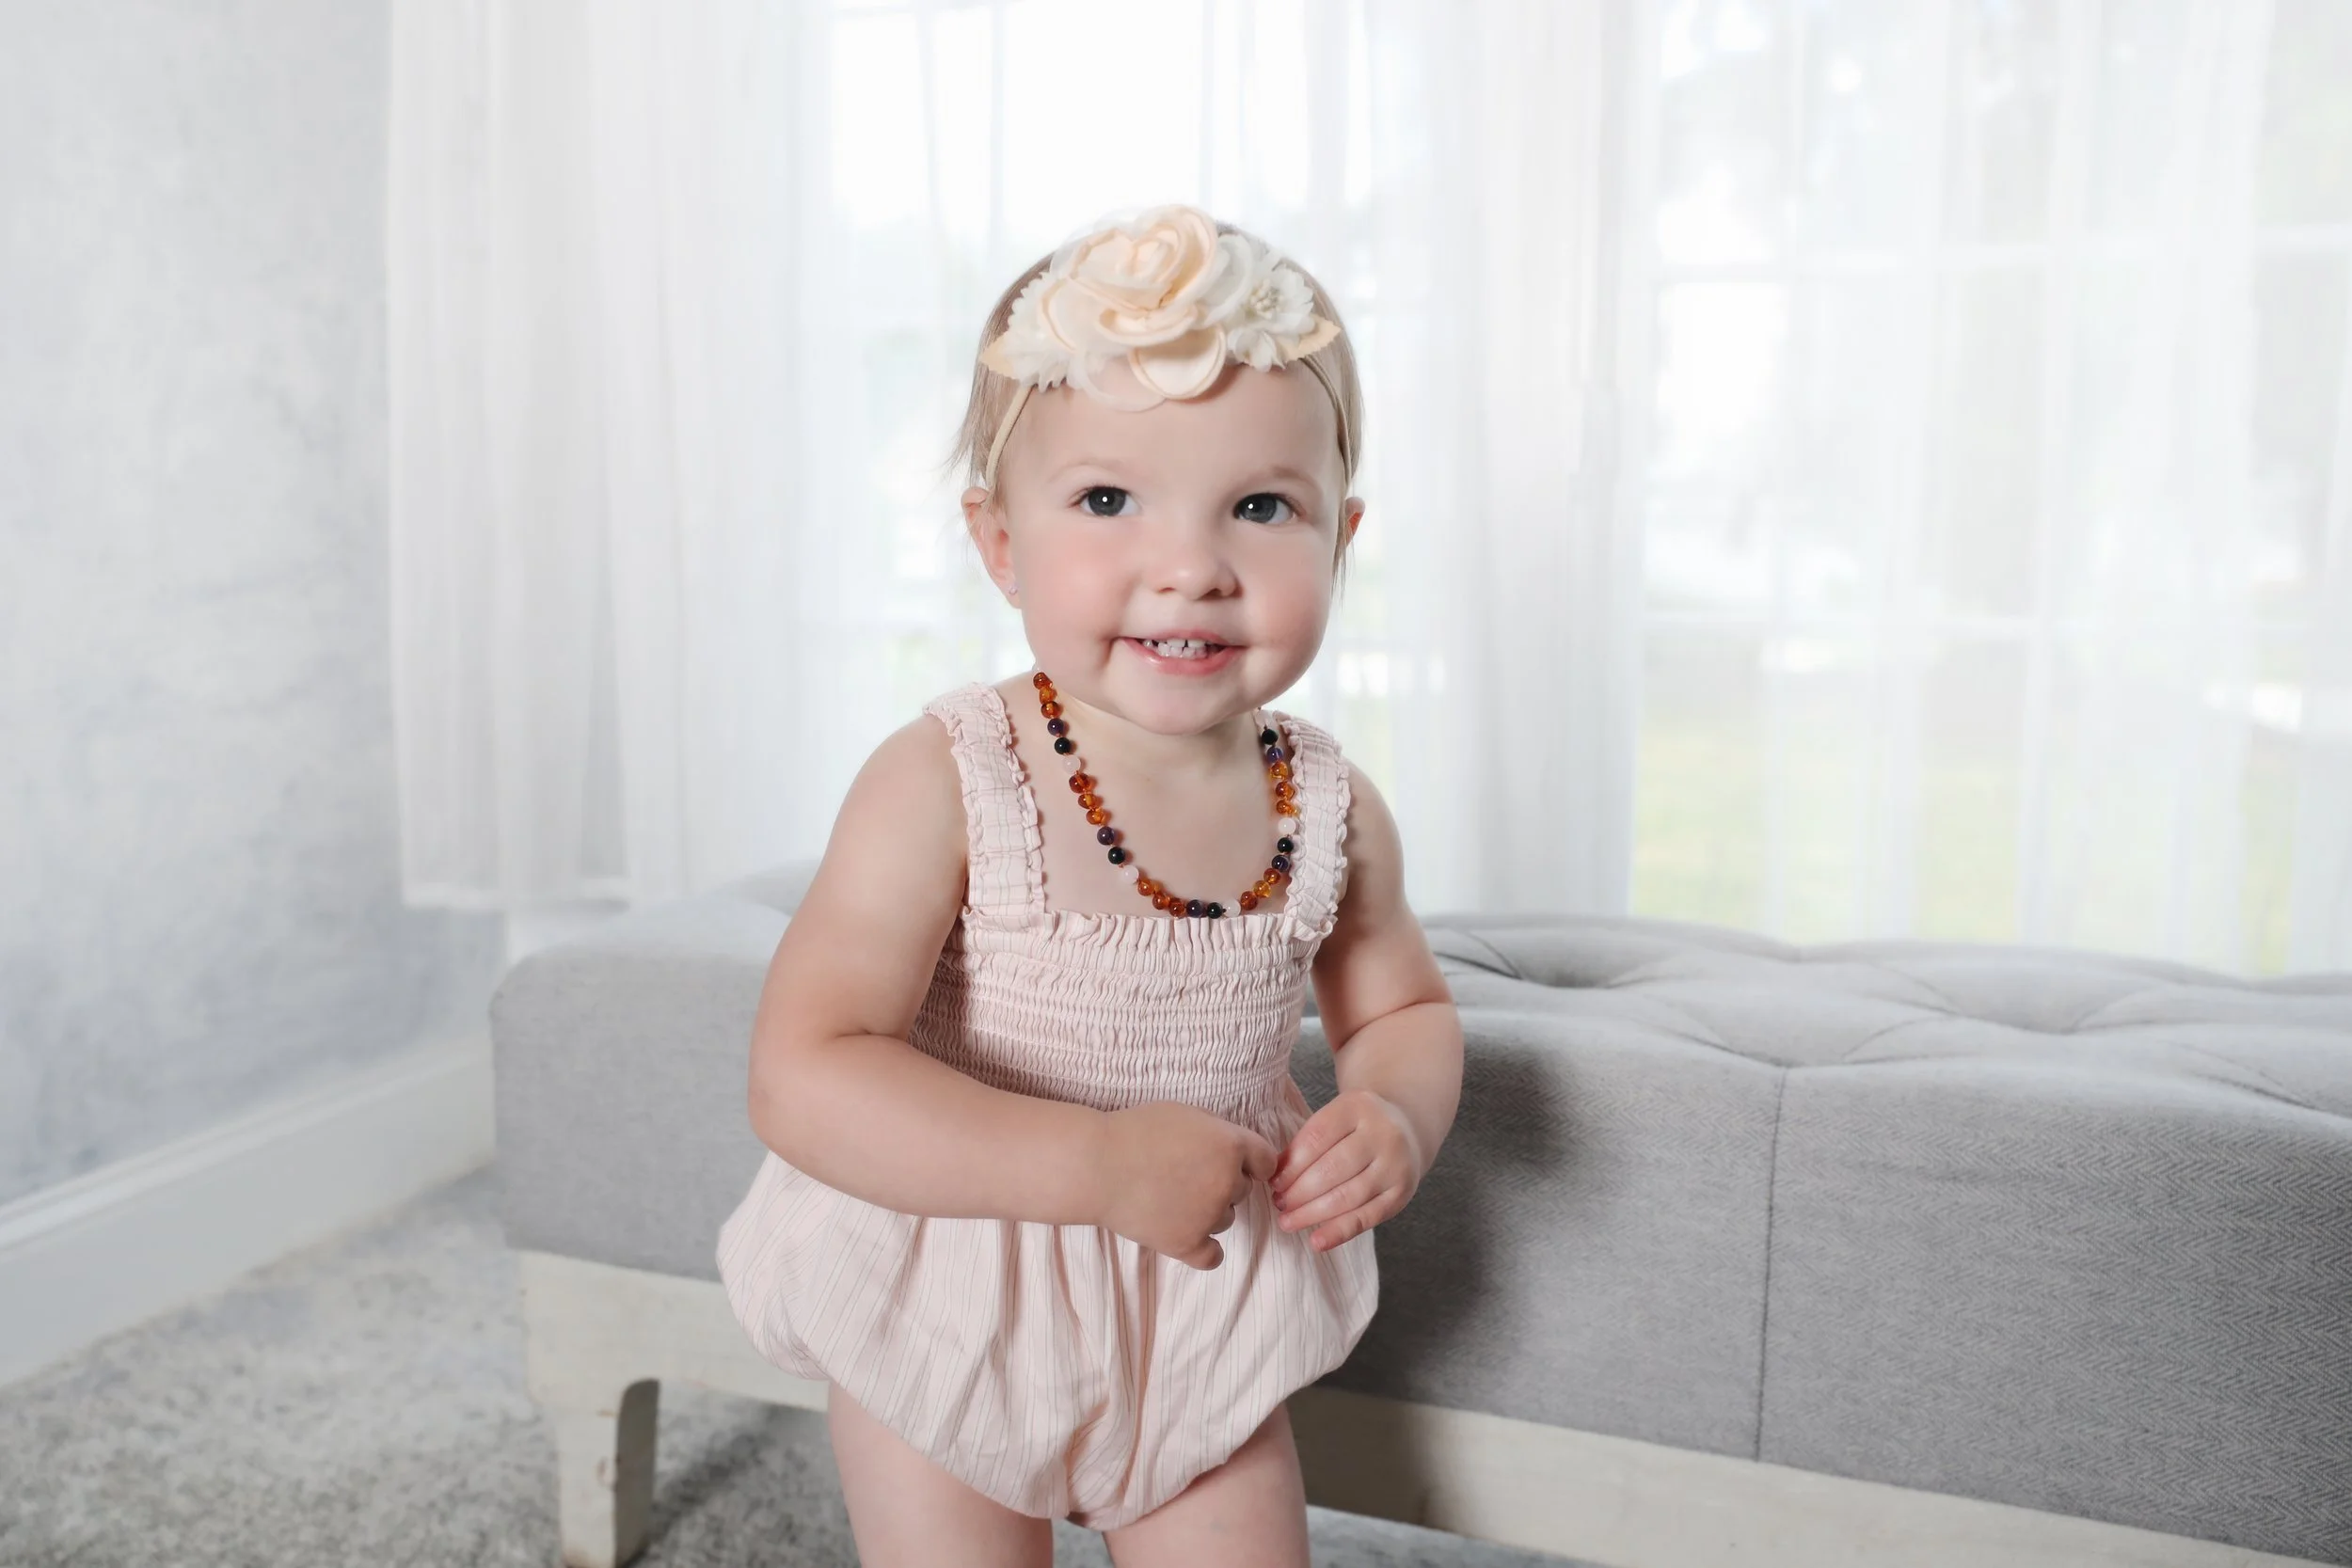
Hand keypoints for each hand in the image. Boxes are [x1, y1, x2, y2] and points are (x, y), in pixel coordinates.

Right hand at [1093, 1102, 1280, 1269]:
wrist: (1097, 1165)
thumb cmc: (1136, 1132)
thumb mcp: (1186, 1115)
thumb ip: (1219, 1132)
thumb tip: (1238, 1152)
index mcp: (1231, 1145)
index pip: (1265, 1161)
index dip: (1252, 1163)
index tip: (1236, 1166)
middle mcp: (1227, 1182)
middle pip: (1242, 1191)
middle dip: (1222, 1184)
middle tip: (1185, 1176)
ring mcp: (1209, 1216)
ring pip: (1226, 1220)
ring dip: (1208, 1213)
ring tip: (1171, 1198)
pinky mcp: (1187, 1244)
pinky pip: (1213, 1257)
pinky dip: (1205, 1249)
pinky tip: (1191, 1237)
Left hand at [1269, 1090, 1423, 1251]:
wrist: (1406, 1130)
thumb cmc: (1357, 1127)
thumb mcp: (1334, 1118)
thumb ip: (1307, 1142)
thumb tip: (1276, 1176)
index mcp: (1358, 1107)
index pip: (1317, 1138)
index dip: (1292, 1164)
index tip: (1273, 1182)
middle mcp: (1383, 1134)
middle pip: (1332, 1169)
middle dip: (1299, 1192)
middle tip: (1279, 1203)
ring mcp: (1395, 1165)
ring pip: (1347, 1196)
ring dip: (1312, 1213)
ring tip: (1288, 1221)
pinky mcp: (1401, 1193)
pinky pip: (1367, 1217)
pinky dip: (1339, 1232)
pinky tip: (1316, 1241)